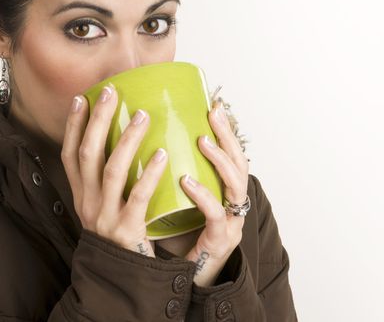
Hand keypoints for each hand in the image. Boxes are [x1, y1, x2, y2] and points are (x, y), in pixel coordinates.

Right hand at [61, 83, 168, 257]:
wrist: (120, 275)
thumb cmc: (118, 233)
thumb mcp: (103, 206)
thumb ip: (106, 179)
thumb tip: (123, 139)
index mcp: (80, 195)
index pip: (70, 154)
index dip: (74, 126)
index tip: (82, 98)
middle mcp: (87, 203)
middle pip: (88, 154)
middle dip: (98, 121)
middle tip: (112, 93)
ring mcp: (105, 216)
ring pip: (111, 170)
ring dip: (126, 140)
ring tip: (142, 115)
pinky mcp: (127, 229)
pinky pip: (138, 197)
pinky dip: (149, 174)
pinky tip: (162, 155)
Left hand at [156, 97, 248, 285]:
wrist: (186, 279)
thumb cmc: (180, 238)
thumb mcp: (175, 201)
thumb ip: (169, 176)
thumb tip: (143, 143)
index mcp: (221, 192)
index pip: (230, 154)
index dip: (224, 130)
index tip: (212, 104)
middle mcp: (231, 203)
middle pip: (240, 162)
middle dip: (229, 135)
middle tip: (214, 111)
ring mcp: (230, 221)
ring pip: (236, 184)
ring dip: (220, 159)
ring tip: (203, 140)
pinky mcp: (220, 240)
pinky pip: (215, 215)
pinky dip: (204, 196)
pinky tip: (186, 181)